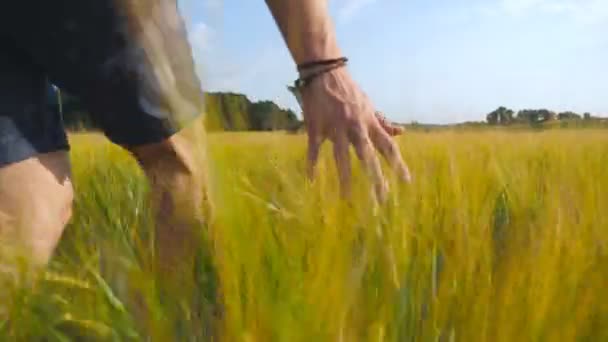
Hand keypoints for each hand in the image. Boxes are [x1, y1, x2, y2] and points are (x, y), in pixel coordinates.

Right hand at [300, 67, 411, 200]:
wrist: (325, 73)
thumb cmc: (349, 92)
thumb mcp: (368, 105)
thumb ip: (383, 122)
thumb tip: (401, 132)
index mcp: (369, 122)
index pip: (388, 146)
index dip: (398, 164)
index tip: (406, 182)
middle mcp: (355, 126)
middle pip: (367, 155)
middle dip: (375, 177)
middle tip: (382, 199)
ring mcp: (335, 127)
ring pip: (341, 156)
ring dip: (345, 177)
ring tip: (347, 198)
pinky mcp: (316, 127)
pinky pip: (314, 148)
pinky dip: (312, 164)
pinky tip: (312, 179)